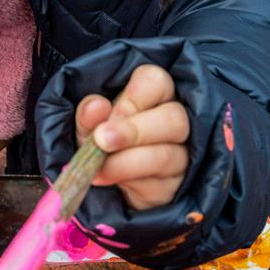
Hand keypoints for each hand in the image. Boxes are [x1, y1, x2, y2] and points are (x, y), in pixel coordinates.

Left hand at [76, 64, 189, 210]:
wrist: (105, 183)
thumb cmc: (102, 142)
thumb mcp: (89, 125)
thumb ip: (89, 113)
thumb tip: (96, 106)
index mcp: (157, 94)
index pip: (157, 82)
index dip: (132, 98)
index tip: (107, 114)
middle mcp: (177, 122)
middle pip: (174, 119)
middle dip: (134, 131)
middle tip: (102, 141)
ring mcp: (181, 157)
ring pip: (166, 156)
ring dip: (127, 163)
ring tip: (98, 169)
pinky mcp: (174, 188)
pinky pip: (158, 187)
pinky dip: (129, 184)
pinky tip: (109, 182)